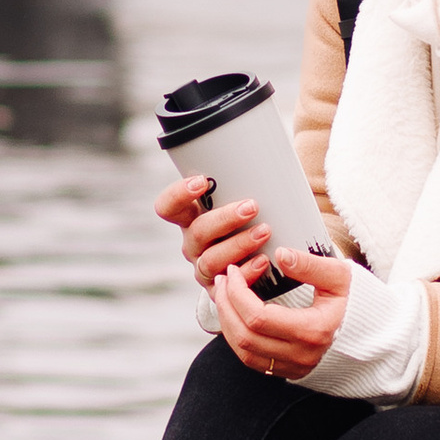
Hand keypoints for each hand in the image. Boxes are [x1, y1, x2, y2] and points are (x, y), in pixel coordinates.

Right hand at [156, 169, 287, 294]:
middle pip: (196, 232)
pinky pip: (227, 286)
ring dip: (238, 244)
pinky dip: (246, 273)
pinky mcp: (219, 291)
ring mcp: (204, 268)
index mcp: (191, 218)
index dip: (178, 194)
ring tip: (265, 232)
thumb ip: (245, 182)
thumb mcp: (242, 200)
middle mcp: (193, 244)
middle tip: (251, 206)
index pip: (168, 206)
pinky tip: (263, 261)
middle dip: (224, 218)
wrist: (263, 262)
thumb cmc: (252, 219)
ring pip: (211, 259)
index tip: (201, 182)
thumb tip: (271, 148)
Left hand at [213, 243, 350, 381]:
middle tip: (222, 278)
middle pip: (245, 335)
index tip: (233, 270)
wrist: (376, 337)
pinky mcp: (290, 371)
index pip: (258, 316)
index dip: (238, 292)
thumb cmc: (359, 302)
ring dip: (227, 321)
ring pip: (244, 351)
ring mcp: (295, 367)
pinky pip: (253, 360)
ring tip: (224, 294)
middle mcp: (301, 355)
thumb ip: (310, 265)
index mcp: (312, 331)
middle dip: (226, 304)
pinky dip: (237, 337)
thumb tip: (280, 254)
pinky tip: (235, 315)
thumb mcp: (341, 276)